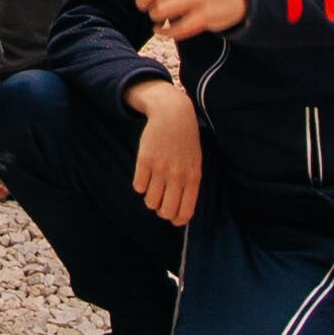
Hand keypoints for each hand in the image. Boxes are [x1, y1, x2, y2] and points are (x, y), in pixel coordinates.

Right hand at [130, 84, 204, 227]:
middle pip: (166, 212)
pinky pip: (138, 186)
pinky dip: (140, 185)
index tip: (172, 216)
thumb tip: (181, 211)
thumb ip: (189, 185)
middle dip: (162, 211)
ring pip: (150, 202)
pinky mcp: (144, 160)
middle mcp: (177, 176)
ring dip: (150, 198)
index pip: (185, 212)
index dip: (177, 220)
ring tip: (153, 187)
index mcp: (193, 178)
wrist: (173, 114)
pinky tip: (145, 174)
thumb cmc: (186, 141)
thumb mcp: (195, 163)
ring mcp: (160, 168)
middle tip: (160, 202)